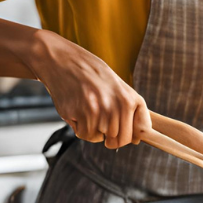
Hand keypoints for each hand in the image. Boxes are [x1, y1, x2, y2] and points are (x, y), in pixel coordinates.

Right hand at [23, 30, 151, 148]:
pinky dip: (81, 127)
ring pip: (98, 138)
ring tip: (89, 108)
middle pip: (117, 141)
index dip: (125, 136)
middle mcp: (114, 106)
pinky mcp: (77, 113)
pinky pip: (83, 134)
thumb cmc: (93, 74)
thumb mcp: (120, 87)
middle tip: (101, 116)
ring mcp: (95, 110)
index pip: (133, 136)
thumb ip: (132, 111)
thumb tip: (138, 139)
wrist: (64, 61)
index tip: (120, 129)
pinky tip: (79, 110)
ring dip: (93, 129)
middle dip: (109, 135)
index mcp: (129, 99)